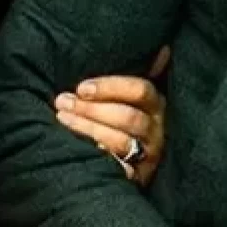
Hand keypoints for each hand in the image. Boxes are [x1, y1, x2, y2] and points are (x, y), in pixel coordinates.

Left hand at [54, 46, 170, 186]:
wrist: (130, 162)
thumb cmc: (123, 119)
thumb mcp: (134, 97)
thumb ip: (143, 75)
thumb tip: (164, 49)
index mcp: (157, 105)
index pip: (141, 91)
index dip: (111, 87)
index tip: (82, 87)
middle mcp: (157, 130)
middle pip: (128, 117)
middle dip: (92, 109)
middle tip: (62, 102)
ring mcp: (149, 154)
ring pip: (121, 141)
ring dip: (88, 128)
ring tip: (63, 118)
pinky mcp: (138, 176)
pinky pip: (119, 168)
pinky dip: (97, 157)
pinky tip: (77, 147)